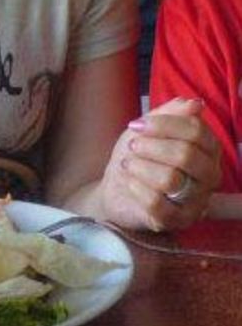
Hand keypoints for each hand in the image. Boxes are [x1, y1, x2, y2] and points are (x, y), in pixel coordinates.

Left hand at [99, 97, 220, 230]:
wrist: (117, 188)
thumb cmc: (139, 155)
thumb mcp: (149, 128)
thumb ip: (170, 113)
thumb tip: (196, 104)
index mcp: (208, 149)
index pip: (196, 131)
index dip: (163, 124)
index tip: (137, 124)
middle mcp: (209, 176)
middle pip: (186, 155)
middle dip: (151, 146)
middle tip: (133, 145)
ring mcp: (195, 201)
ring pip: (170, 179)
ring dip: (141, 166)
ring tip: (128, 163)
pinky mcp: (176, 221)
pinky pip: (157, 203)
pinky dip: (136, 187)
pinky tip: (129, 181)